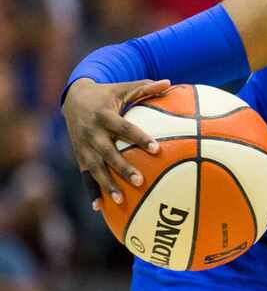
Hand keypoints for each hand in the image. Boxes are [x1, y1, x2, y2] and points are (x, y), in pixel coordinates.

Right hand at [61, 78, 170, 209]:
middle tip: (140, 180)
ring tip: (120, 200)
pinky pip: (85, 176)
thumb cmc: (107, 93)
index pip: (124, 128)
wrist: (72, 98)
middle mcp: (92, 132)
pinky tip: (98, 207)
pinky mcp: (78, 156)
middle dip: (122, 167)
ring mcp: (83, 146)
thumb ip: (146, 87)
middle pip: (108, 152)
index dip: (140, 138)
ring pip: (95, 168)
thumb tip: (169, 82)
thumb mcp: (124, 88)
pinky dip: (91, 191)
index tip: (157, 149)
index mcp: (105, 115)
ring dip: (106, 185)